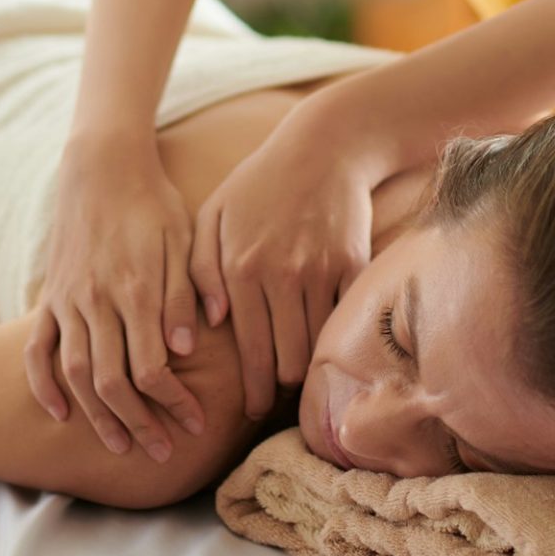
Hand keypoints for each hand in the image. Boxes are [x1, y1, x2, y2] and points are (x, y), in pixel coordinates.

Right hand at [24, 131, 205, 461]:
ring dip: (97, 416)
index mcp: (135, 288)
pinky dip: (43, 384)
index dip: (175, 403)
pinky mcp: (50, 296)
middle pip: (113, 382)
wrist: (102, 165)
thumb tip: (186, 349)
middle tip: (163, 454)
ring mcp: (68, 300)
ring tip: (120, 446)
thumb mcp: (181, 237)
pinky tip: (58, 413)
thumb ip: (183, 292)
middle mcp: (97, 301)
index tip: (196, 425)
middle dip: (140, 424)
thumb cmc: (152, 201)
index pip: (153, 367)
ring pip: (77, 373)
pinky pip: (37, 349)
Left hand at [187, 102, 385, 420]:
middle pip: (286, 363)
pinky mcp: (354, 265)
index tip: (252, 409)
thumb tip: (210, 325)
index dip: (254, 392)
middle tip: (276, 399)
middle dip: (281, 389)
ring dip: (309, 370)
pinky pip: (346, 321)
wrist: (323, 147)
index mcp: (241, 267)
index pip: (249, 353)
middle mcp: (281, 275)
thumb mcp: (213, 214)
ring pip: (317, 348)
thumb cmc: (259, 183)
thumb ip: (200, 269)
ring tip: (300, 381)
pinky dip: (338, 340)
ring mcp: (321, 271)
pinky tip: (329, 348)